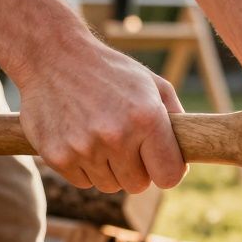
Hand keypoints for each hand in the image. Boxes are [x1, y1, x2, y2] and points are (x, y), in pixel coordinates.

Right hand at [18, 37, 186, 193]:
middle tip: (125, 143)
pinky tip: (79, 138)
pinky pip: (83, 182)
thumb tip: (189, 151)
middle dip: (135, 169)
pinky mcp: (57, 157)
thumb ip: (176, 117)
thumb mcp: (151, 83)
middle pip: (138, 186)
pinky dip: (83, 167)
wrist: (52, 56)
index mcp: (146, 118)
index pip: (169, 176)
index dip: (166, 171)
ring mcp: (84, 148)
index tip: (159, 162)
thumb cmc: (109, 72)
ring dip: (108, 168)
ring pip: (109, 185)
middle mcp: (116, 136)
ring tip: (100, 136)